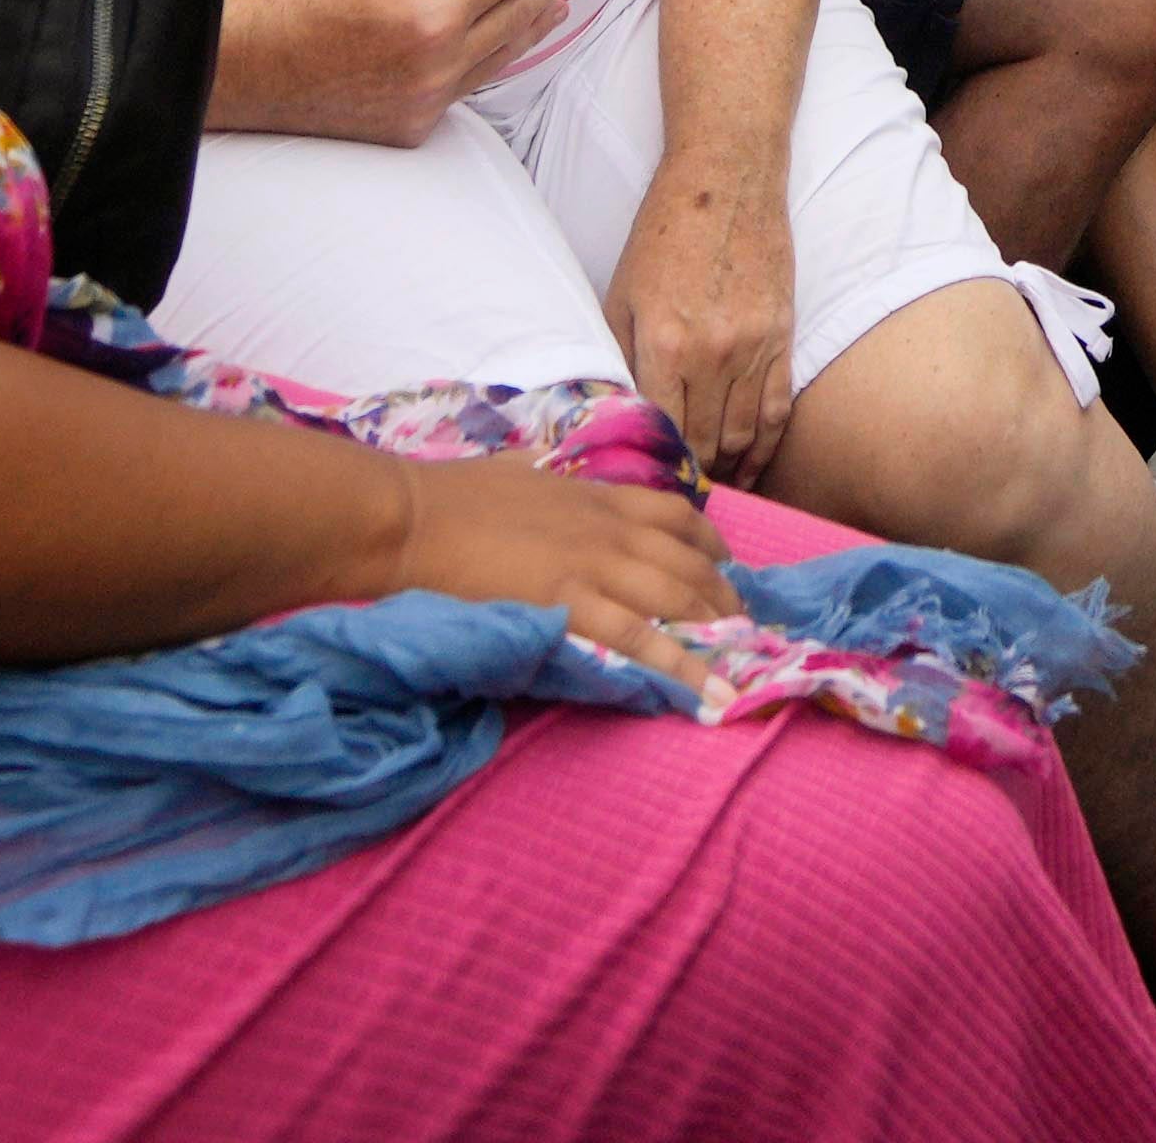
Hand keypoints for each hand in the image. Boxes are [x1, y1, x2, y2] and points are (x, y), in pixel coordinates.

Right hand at [213, 0, 588, 143]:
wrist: (259, 76)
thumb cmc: (307, 12)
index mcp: (429, 23)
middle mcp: (438, 69)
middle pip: (516, 16)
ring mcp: (430, 102)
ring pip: (501, 55)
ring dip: (535, 22)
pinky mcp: (418, 125)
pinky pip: (471, 83)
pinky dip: (495, 55)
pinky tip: (508, 37)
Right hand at [388, 450, 745, 692]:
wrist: (409, 519)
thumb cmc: (450, 496)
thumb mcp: (516, 470)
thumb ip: (543, 476)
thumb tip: (540, 466)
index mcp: (596, 496)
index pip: (676, 515)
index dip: (711, 543)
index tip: (727, 566)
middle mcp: (609, 528)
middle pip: (690, 562)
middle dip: (725, 597)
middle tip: (746, 627)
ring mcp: (592, 566)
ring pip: (677, 598)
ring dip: (716, 630)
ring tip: (743, 660)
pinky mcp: (568, 605)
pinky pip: (639, 639)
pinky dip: (680, 666)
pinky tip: (709, 690)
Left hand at [608, 178, 800, 482]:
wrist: (726, 178)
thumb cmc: (663, 233)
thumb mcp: (620, 294)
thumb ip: (620, 359)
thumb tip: (620, 418)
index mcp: (664, 342)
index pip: (661, 431)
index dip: (655, 469)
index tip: (646, 491)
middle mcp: (712, 352)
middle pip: (705, 443)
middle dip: (690, 478)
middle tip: (676, 501)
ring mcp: (755, 346)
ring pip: (744, 435)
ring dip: (728, 470)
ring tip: (712, 491)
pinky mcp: (783, 336)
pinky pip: (778, 409)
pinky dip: (766, 447)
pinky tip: (752, 467)